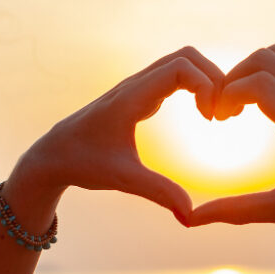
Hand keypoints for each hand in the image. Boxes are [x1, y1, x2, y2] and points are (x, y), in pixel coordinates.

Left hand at [12, 47, 223, 219]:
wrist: (53, 156)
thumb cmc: (83, 164)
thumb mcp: (123, 179)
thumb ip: (159, 193)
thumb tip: (190, 217)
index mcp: (131, 98)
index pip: (180, 67)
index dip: (206, 85)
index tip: (211, 119)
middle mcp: (135, 85)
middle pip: (187, 56)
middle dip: (214, 77)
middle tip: (221, 114)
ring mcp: (137, 87)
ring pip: (181, 62)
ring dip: (206, 80)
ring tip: (214, 115)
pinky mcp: (139, 95)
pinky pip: (175, 75)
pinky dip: (196, 86)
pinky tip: (202, 114)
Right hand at [189, 44, 274, 228]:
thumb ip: (237, 211)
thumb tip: (191, 220)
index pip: (258, 84)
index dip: (227, 94)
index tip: (217, 120)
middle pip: (264, 58)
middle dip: (233, 78)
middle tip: (223, 112)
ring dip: (249, 72)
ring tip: (238, 107)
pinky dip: (266, 74)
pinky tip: (258, 106)